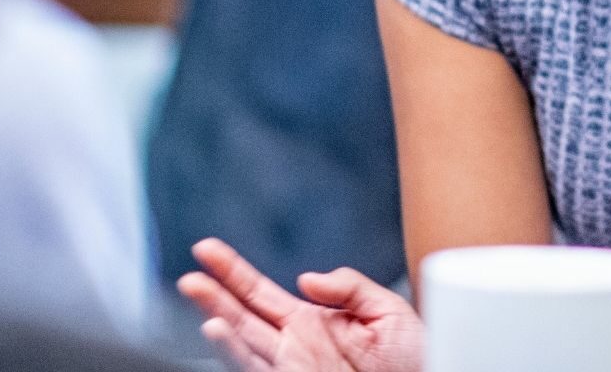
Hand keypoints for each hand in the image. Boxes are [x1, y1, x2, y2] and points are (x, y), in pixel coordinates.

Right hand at [177, 237, 424, 371]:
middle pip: (242, 315)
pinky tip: (220, 331)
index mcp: (312, 322)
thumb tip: (306, 277)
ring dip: (218, 320)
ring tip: (197, 296)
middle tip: (189, 275)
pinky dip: (234, 350)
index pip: (261, 292)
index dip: (232, 271)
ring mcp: (293, 369)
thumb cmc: (421, 361)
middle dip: (213, 294)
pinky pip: (256, 368)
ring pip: (243, 344)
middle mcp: (294, 347)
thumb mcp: (390, 311)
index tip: (206, 249)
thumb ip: (349, 286)